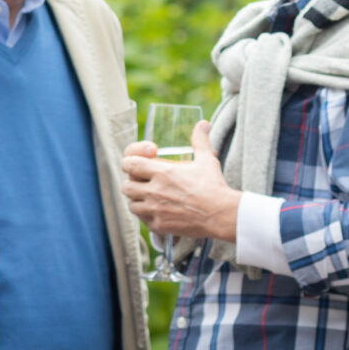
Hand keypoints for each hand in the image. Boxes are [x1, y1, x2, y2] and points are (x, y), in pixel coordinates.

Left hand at [122, 119, 241, 242]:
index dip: (129, 162)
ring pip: (131, 204)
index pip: (129, 164)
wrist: (222, 215)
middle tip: (142, 182)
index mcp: (162, 173)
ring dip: (136, 200)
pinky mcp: (159, 225)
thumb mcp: (207, 159)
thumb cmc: (214, 186)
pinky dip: (145, 215)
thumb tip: (203, 124)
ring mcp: (155, 210)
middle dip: (132, 183)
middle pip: (126, 186)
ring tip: (147, 197)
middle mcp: (154, 191)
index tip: (136, 163)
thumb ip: (200, 140)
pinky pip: (142, 219)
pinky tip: (155, 211)